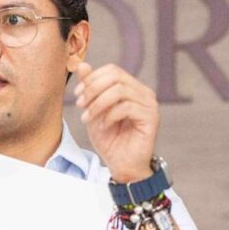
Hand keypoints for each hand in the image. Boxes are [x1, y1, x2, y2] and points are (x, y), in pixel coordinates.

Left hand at [73, 62, 159, 182]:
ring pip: (119, 90)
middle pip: (116, 76)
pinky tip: (103, 126)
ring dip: (98, 103)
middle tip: (81, 105)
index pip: (112, 70)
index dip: (92, 78)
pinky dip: (109, 116)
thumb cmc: (109, 139)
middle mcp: (143, 92)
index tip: (77, 94)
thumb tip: (82, 64)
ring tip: (88, 118)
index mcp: (131, 88)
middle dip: (93, 89)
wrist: (122, 165)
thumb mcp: (94, 110)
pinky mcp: (151, 117)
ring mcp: (149, 104)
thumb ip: (90, 88)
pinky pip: (126, 107)